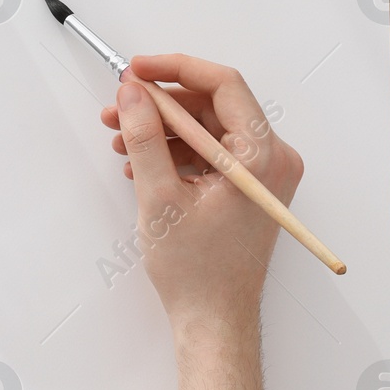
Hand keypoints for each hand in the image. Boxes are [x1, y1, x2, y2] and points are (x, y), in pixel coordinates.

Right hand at [100, 55, 302, 325]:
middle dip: (160, 104)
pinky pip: (209, 152)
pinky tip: (140, 163)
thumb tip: (132, 94)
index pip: (223, 85)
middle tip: (118, 106)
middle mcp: (271, 159)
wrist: (214, 319)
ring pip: (206, 129)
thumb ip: (144, 138)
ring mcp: (261, 174)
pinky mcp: (246, 188)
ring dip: (161, 129)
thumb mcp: (159, 197)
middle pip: (212, 105)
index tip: (137, 71)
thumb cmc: (197, 271)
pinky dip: (174, 152)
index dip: (175, 69)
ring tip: (120, 139)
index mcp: (261, 156)